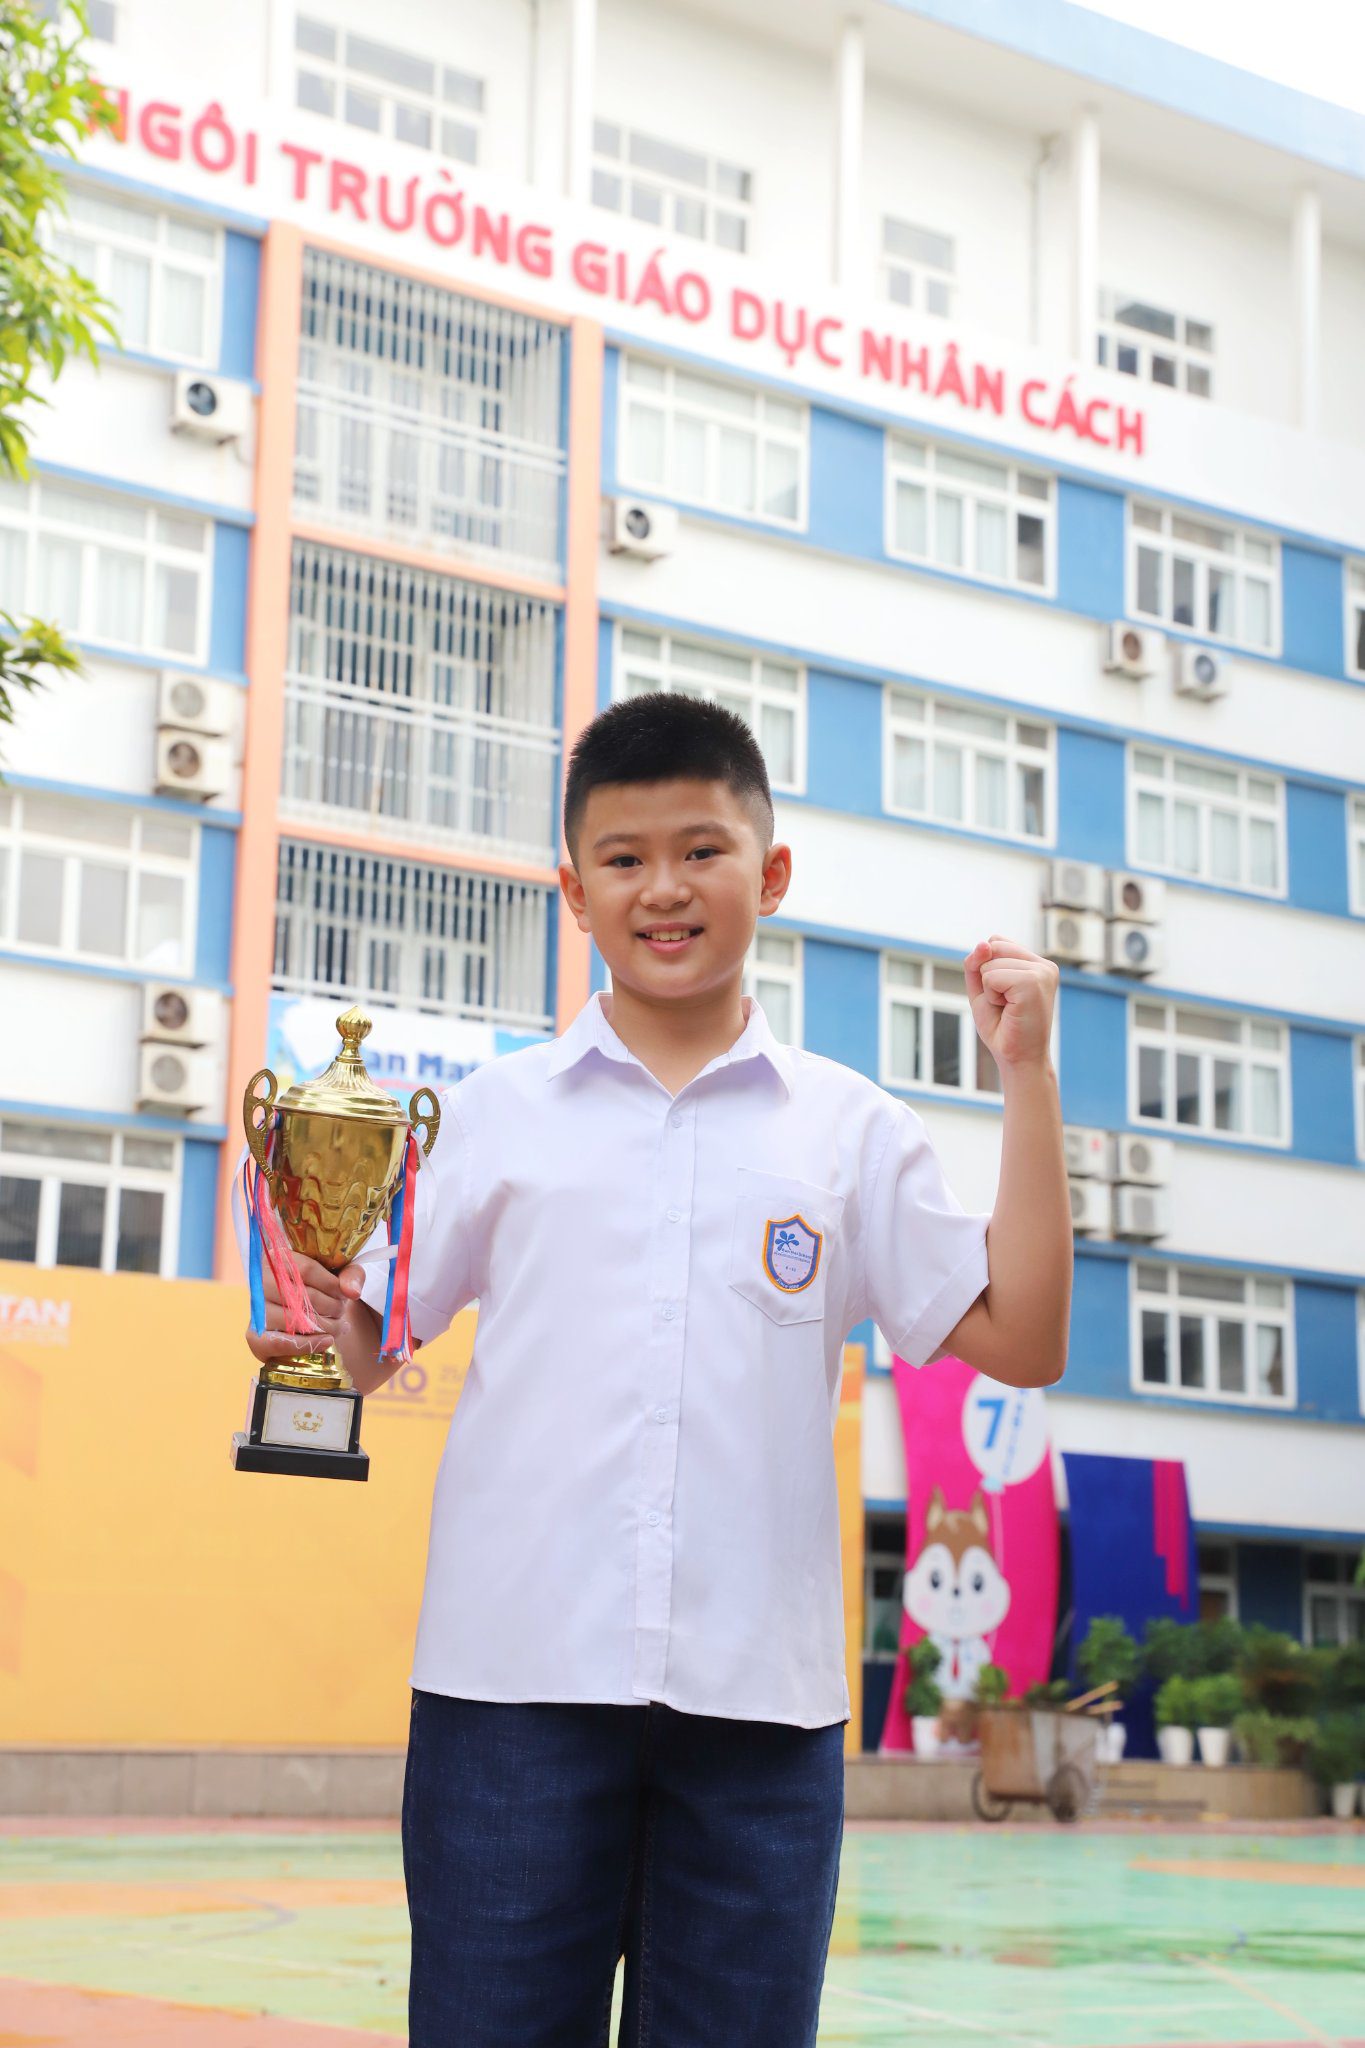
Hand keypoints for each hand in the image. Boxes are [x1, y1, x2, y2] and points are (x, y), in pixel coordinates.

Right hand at [244, 1252, 368, 1366]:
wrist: (303, 1314)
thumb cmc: (321, 1288)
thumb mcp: (339, 1274)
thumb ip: (351, 1275)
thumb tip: (352, 1292)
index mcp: (278, 1259)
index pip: (306, 1270)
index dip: (331, 1284)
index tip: (345, 1294)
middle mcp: (260, 1282)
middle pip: (301, 1296)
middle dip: (330, 1307)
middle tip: (342, 1312)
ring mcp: (256, 1310)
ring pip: (293, 1320)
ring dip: (323, 1326)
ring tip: (339, 1326)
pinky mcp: (255, 1336)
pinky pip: (280, 1343)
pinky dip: (307, 1344)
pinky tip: (326, 1340)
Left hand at [964, 936, 1057, 1071]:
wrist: (1018, 1059)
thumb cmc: (1003, 1028)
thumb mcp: (982, 989)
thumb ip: (977, 963)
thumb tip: (984, 943)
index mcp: (1037, 963)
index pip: (995, 942)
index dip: (986, 969)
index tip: (1004, 995)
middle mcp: (1044, 965)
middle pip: (992, 946)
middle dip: (986, 977)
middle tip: (1005, 1004)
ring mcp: (1042, 972)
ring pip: (990, 962)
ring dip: (989, 990)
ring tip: (1009, 1009)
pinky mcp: (1034, 982)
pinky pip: (991, 976)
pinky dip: (991, 995)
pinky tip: (1009, 1010)